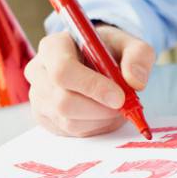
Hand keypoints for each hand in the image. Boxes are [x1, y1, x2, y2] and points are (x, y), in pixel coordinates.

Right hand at [25, 25, 154, 136]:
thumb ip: (138, 56)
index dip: (92, 87)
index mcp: (53, 47)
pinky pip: (70, 132)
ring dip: (100, 119)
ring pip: (68, 121)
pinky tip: (101, 114)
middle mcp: (38, 71)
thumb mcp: (130, 45)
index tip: (119, 96)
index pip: (63, 70)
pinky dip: (93, 127)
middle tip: (123, 105)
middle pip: (63, 102)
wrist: (96, 62)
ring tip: (113, 106)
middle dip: (100, 109)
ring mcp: (38, 97)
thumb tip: (135, 81)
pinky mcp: (44, 117)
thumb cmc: (109, 52)